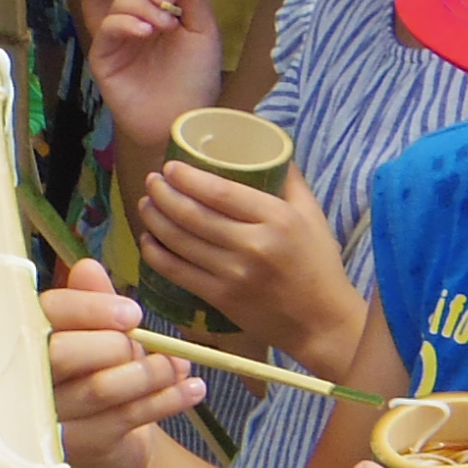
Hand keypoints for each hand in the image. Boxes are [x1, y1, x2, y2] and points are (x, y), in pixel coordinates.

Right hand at [41, 256, 200, 467]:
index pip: (47, 313)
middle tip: (144, 342)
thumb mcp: (104, 334)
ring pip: (100, 387)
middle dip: (115, 344)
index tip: (133, 313)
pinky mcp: (81, 446)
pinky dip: (167, 400)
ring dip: (150, 372)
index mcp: (33, 339)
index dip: (89, 308)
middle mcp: (30, 379)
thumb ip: (94, 302)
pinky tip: (193, 389)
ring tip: (180, 366)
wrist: (115, 442)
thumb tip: (87, 267)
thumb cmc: (104, 375)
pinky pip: (125, 417)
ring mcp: (53, 416)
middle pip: (62, 353)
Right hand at [86, 0, 220, 136]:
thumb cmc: (195, 74)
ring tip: (167, 23)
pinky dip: (128, 22)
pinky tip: (147, 33)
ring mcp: (115, 25)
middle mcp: (133, 3)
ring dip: (144, 0)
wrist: (184, 118)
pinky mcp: (104, 50)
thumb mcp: (204, 28)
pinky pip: (108, 23)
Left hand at [141, 164, 359, 363]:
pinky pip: (179, 273)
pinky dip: (157, 255)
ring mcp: (234, 275)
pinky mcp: (222, 298)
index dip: (189, 178)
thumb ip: (290, 180)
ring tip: (147, 204)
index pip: (221, 192)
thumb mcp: (312, 215)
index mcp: (277, 219)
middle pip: (194, 215)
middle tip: (153, 182)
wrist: (321, 322)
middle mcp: (253, 245)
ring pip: (181, 241)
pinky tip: (148, 240)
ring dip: (156, 220)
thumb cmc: (318, 264)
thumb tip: (269, 144)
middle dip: (165, 194)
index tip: (171, 167)